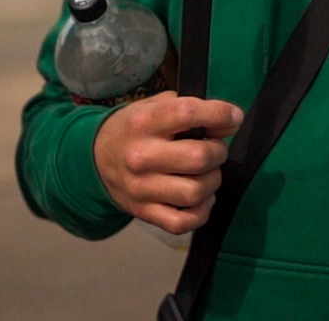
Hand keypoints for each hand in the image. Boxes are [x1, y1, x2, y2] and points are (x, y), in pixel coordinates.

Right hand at [93, 93, 243, 234]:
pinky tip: (199, 198)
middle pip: (198, 157)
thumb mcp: (151, 106)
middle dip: (218, 151)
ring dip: (212, 181)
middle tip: (215, 148)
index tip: (233, 117)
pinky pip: (184, 222)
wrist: (95, 159)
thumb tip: (227, 122)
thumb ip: (186, 107)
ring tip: (206, 173)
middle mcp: (140, 156)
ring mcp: (141, 188)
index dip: (219, 114)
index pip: (187, 113)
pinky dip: (201, 211)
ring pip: (195, 192)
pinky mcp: (144, 213)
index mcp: (143, 123)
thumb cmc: (133, 129)